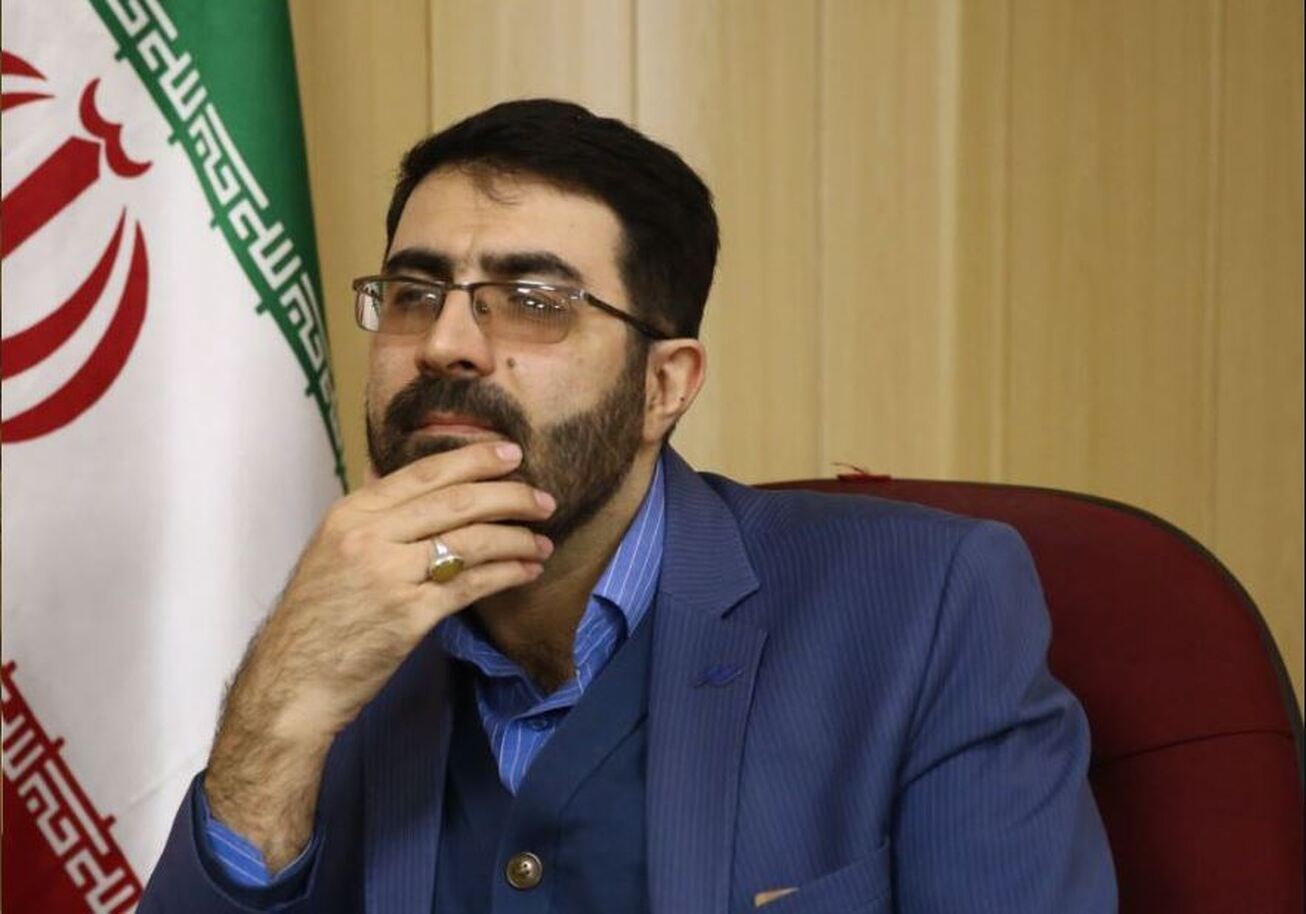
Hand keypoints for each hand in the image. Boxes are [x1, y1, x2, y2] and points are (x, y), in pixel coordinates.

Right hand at [204, 441, 554, 869]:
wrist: (291, 680)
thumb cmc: (315, 617)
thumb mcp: (331, 549)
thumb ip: (374, 517)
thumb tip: (412, 484)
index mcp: (351, 513)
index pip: (423, 473)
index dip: (473, 460)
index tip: (511, 454)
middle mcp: (370, 536)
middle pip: (456, 502)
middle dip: (509, 496)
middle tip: (543, 500)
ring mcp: (391, 575)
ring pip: (471, 540)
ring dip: (516, 537)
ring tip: (542, 540)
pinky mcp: (411, 616)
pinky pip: (471, 584)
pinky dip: (507, 573)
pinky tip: (527, 570)